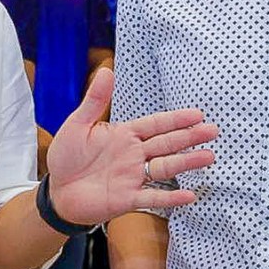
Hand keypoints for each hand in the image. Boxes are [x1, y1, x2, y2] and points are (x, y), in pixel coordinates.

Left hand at [45, 67, 216, 226]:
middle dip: (189, 137)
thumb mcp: (78, 124)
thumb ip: (95, 100)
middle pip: (167, 144)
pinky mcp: (127, 199)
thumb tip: (106, 70)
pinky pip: (152, 198)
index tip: (197, 114)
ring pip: (165, 168)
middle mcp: (134, 155)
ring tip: (209, 156)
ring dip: (187, 163)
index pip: (155, 124)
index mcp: (125, 135)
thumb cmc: (66, 156)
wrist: (56, 191)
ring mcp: (133, 177)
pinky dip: (170, 197)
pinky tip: (190, 194)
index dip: (176, 120)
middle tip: (212, 131)